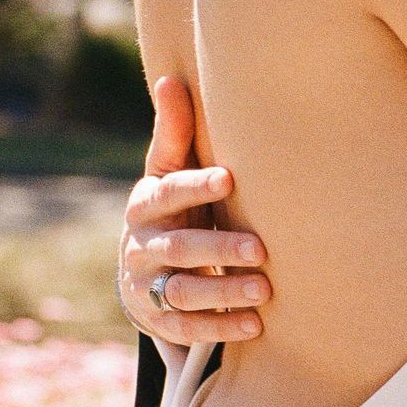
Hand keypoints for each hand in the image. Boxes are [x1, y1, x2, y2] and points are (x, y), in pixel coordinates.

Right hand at [116, 73, 269, 343]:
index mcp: (146, 204)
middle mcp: (141, 245)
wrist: (144, 268)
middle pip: (178, 248)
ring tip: (264, 291)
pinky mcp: (159, 319)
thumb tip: (172, 79)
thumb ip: (175, 133)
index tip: (230, 179)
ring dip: (223, 292)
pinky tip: (255, 325)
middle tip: (262, 249)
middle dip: (218, 248)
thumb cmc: (172, 205)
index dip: (196, 186)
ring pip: (183, 292)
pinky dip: (222, 327)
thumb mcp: (168, 171)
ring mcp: (148, 285)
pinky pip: (189, 327)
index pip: (167, 192)